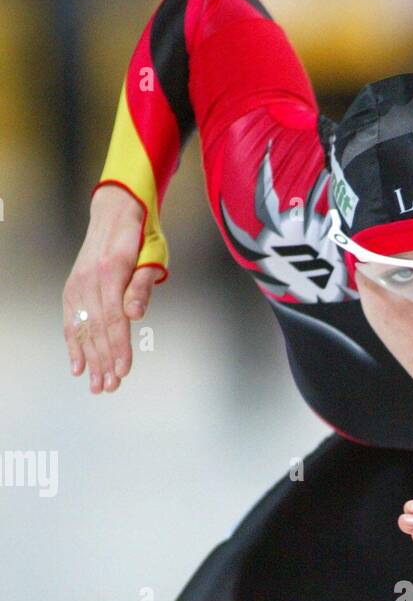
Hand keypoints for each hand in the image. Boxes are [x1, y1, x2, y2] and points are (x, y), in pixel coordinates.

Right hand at [63, 184, 157, 394]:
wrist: (115, 212)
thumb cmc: (141, 236)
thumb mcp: (152, 256)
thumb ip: (143, 286)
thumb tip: (135, 313)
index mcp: (112, 272)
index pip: (115, 318)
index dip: (119, 348)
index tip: (123, 372)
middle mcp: (90, 279)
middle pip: (98, 329)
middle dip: (104, 362)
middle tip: (111, 388)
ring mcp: (78, 284)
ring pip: (83, 328)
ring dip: (90, 360)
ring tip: (98, 386)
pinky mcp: (72, 288)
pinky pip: (71, 320)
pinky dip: (73, 345)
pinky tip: (78, 367)